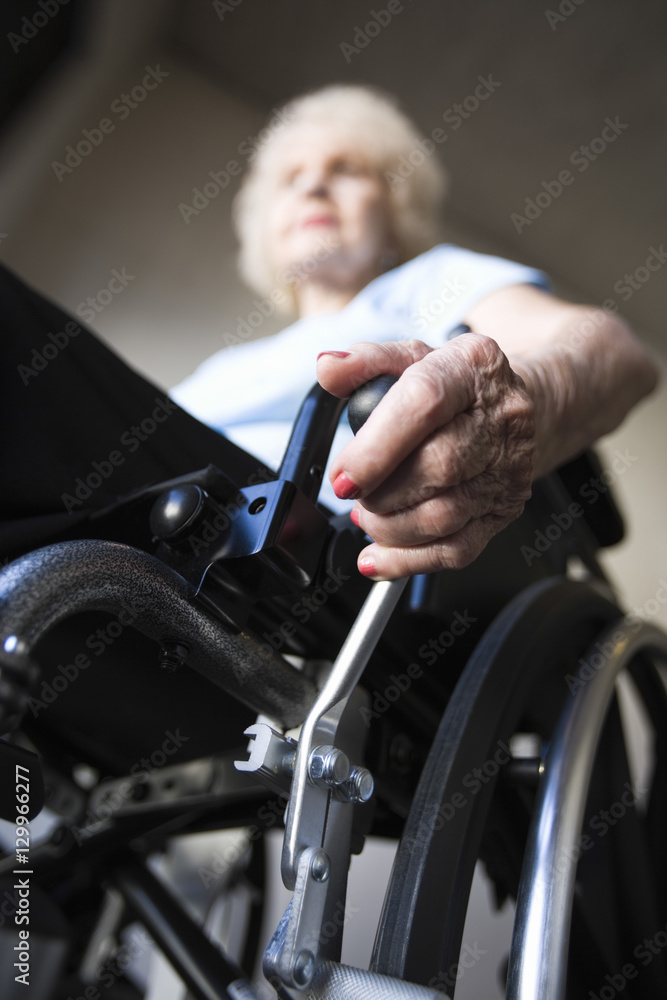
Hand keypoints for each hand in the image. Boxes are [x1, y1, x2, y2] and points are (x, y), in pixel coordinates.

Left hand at [316, 334, 535, 578]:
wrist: (514, 408)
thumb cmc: (457, 386)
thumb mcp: (412, 358)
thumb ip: (365, 362)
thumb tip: (328, 368)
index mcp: (472, 368)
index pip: (424, 404)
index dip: (375, 448)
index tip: (343, 476)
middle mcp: (499, 418)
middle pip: (437, 467)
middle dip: (380, 493)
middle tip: (355, 492)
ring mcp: (507, 469)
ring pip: (443, 516)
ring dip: (389, 527)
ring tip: (368, 515)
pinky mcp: (506, 509)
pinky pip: (456, 549)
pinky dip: (408, 560)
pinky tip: (379, 556)